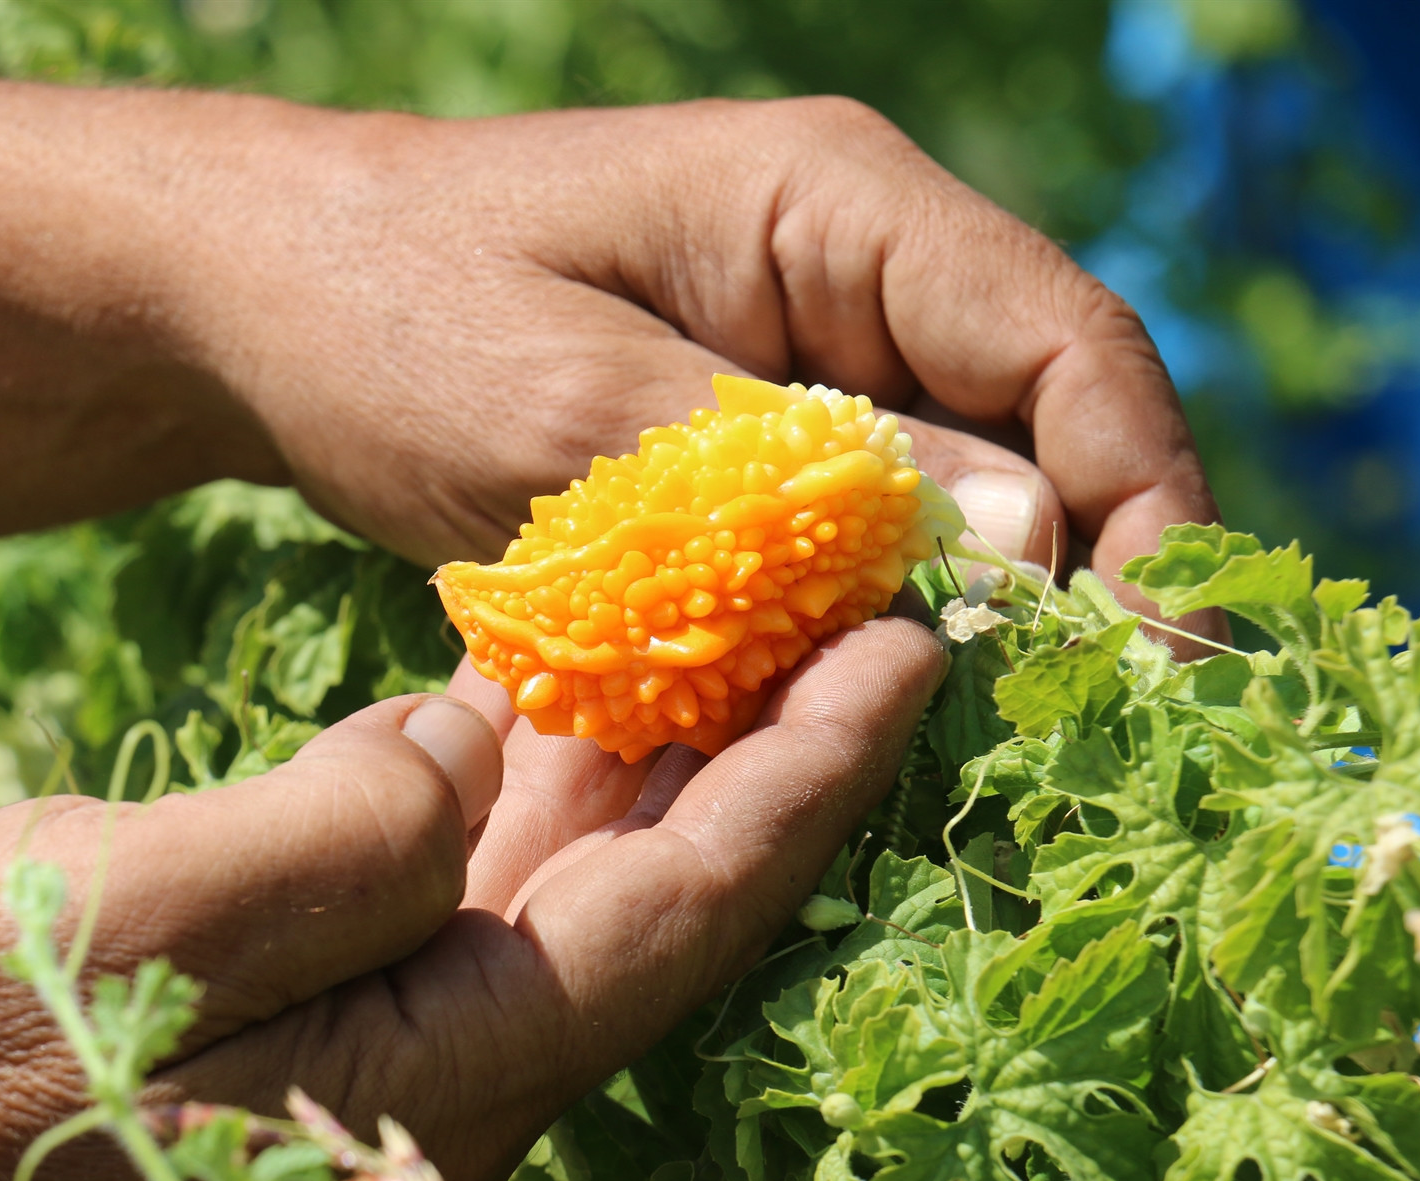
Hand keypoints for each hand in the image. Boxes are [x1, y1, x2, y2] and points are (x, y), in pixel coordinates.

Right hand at [0, 618, 944, 1180]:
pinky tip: (540, 684)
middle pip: (662, 890)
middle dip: (765, 745)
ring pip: (570, 876)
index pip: (688, 908)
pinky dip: (518, 776)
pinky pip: (466, 876)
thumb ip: (337, 836)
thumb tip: (469, 740)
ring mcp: (384, 1039)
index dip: (812, 776)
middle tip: (853, 599)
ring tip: (730, 609)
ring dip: (650, 747)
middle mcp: (449, 1062)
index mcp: (440, 1063)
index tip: (909, 649)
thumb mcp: (133, 920)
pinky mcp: (315, 1005)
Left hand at [197, 98, 1219, 633]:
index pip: (1065, 341)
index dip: (1143, 498)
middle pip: (1041, 419)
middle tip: (1092, 733)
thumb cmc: (393, 319)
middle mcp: (851, 266)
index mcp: (835, 205)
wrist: (260, 309)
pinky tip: (860, 703)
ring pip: (953, 487)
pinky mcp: (746, 431)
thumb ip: (792, 478)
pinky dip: (866, 613)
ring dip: (971, 610)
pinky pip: (854, 527)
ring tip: (988, 737)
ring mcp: (802, 351)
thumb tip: (1031, 538)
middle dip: (1075, 573)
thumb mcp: (577, 412)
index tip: (1159, 654)